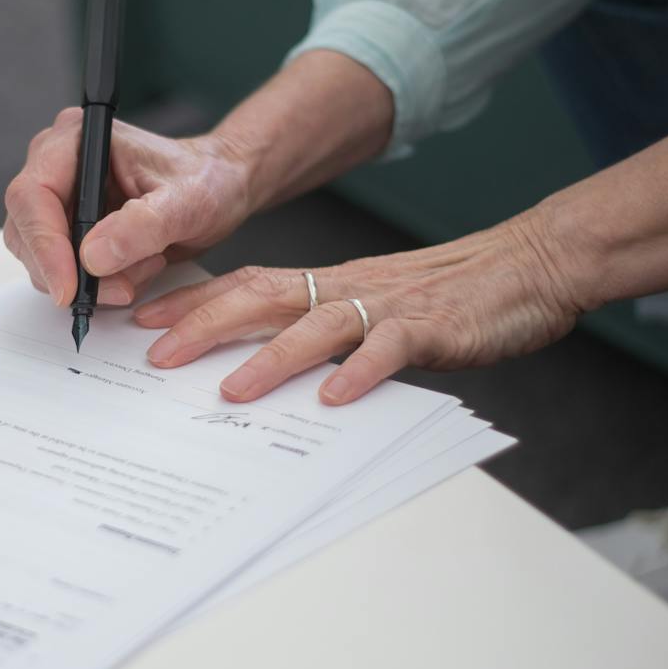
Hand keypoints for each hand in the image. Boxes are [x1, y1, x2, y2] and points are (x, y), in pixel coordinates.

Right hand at [2, 111, 256, 307]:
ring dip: (89, 281)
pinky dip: (97, 284)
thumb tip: (92, 257)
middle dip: (69, 270)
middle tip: (121, 288)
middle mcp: (57, 166)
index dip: (45, 245)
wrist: (220, 188)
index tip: (69, 287)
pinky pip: (62, 270)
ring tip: (145, 265)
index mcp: (75, 139)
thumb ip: (142, 226)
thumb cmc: (205, 180)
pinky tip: (136, 269)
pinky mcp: (69, 229)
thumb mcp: (187, 202)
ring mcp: (60, 199)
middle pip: (27, 230)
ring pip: (41, 257)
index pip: (32, 195)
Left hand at [133, 215, 583, 404]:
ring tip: (230, 391)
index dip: (191, 300)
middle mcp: (347, 290)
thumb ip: (320, 329)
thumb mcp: (370, 308)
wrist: (527, 268)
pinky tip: (335, 400)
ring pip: (317, 327)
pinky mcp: (431, 330)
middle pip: (262, 298)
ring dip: (270, 359)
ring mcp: (388, 309)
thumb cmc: (447, 296)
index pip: (246, 284)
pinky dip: (361, 374)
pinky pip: (389, 351)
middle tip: (155, 354)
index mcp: (328, 285)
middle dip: (204, 325)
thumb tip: (255, 365)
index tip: (140, 318)